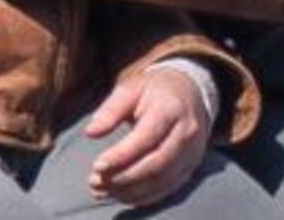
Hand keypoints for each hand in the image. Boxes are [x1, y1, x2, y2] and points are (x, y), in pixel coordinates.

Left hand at [84, 68, 210, 206]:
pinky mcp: (191, 165)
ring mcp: (192, 150)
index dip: (122, 155)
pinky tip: (120, 192)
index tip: (97, 165)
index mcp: (172, 108)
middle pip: (156, 163)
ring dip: (129, 190)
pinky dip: (141, 196)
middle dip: (123, 177)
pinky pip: (166, 188)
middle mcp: (187, 131)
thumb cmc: (155, 91)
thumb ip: (111, 110)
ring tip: (103, 187)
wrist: (190, 92)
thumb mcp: (132, 89)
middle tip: (95, 180)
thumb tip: (91, 132)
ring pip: (161, 180)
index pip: (148, 137)